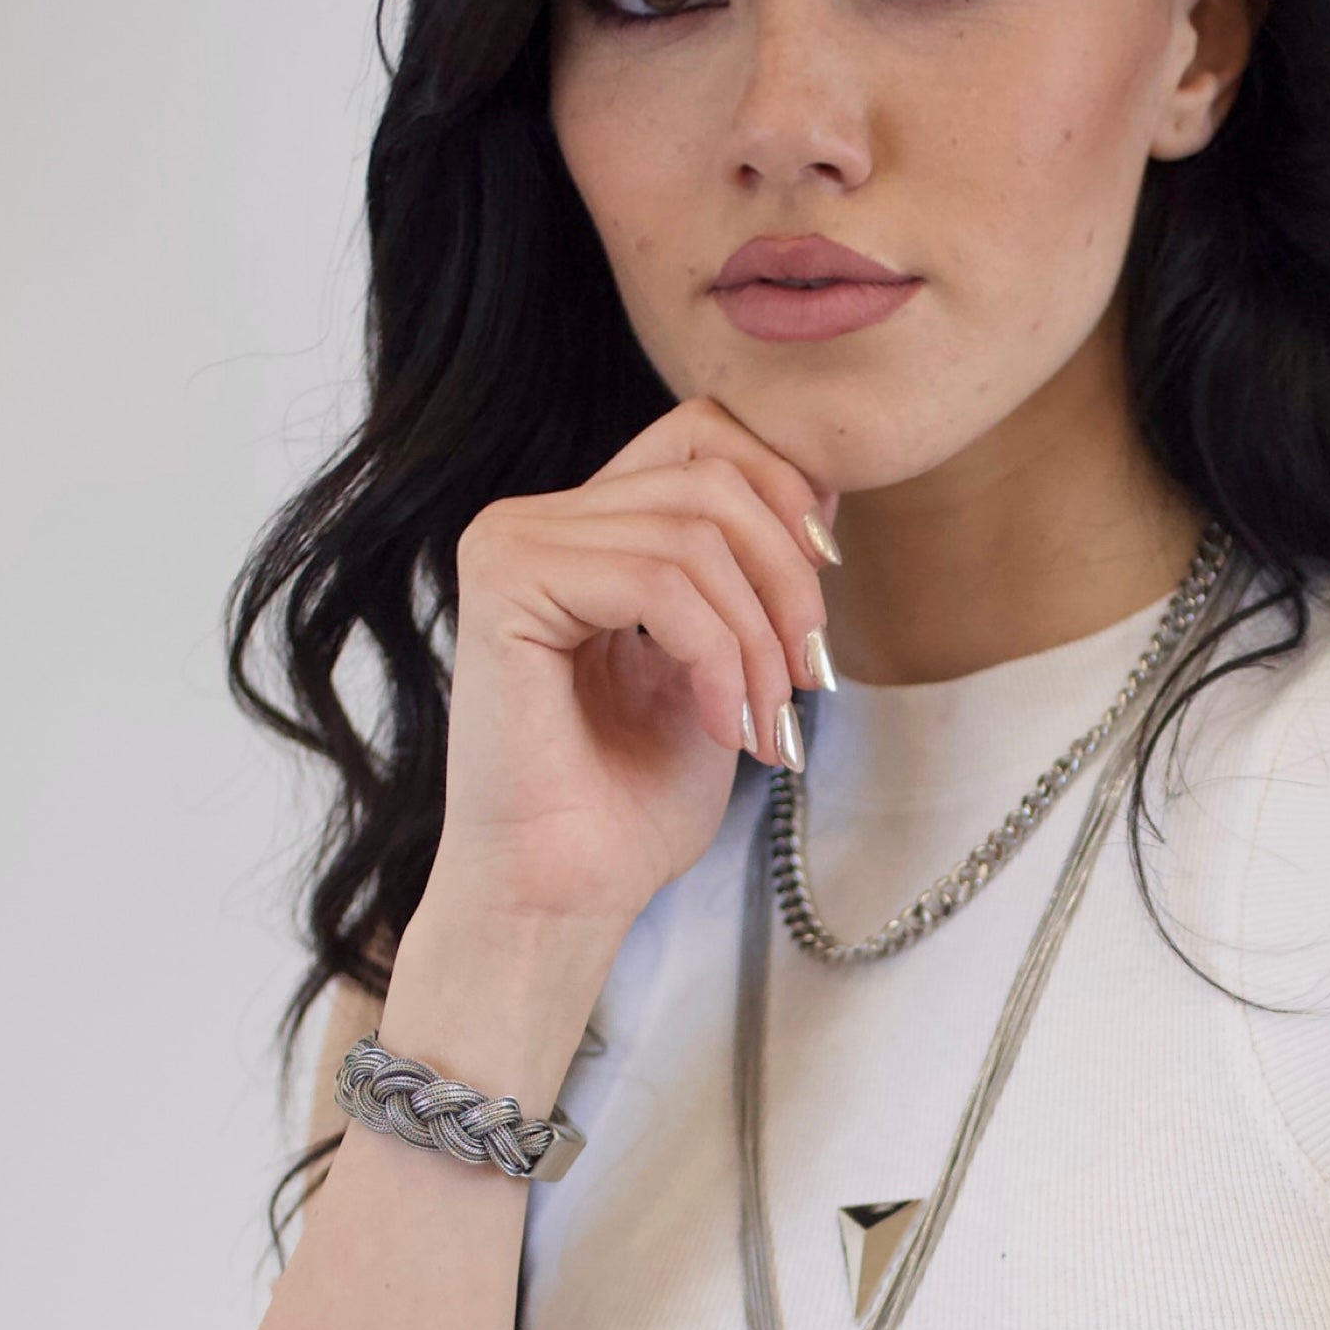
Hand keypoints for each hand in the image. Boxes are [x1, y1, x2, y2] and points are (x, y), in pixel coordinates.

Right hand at [425, 397, 837, 938]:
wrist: (564, 896)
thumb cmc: (634, 805)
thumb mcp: (726, 665)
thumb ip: (754, 573)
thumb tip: (824, 490)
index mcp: (588, 530)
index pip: (705, 432)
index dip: (786, 494)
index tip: (825, 599)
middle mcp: (539, 520)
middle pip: (711, 474)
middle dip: (789, 580)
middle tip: (808, 684)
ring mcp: (511, 541)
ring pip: (694, 533)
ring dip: (760, 639)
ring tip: (768, 725)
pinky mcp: (503, 581)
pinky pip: (654, 579)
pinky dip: (717, 658)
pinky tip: (725, 726)